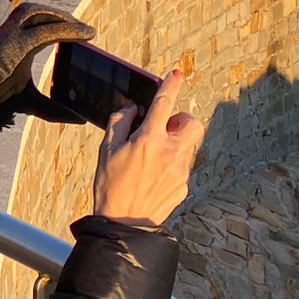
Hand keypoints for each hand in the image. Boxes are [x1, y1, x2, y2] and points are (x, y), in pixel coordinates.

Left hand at [0, 3, 94, 121]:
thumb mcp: (26, 103)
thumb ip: (52, 110)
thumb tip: (80, 120)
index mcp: (14, 51)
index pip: (44, 32)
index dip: (68, 30)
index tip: (89, 34)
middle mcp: (7, 35)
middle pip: (37, 14)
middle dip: (64, 19)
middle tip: (84, 30)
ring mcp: (4, 29)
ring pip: (30, 10)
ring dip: (53, 14)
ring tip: (72, 24)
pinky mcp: (4, 27)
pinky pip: (24, 13)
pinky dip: (42, 15)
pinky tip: (55, 23)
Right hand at [92, 69, 204, 224]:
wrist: (125, 223)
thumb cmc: (111, 185)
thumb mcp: (106, 149)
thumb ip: (120, 122)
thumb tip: (133, 110)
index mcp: (149, 139)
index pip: (164, 103)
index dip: (170, 85)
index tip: (175, 74)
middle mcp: (170, 152)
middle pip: (192, 123)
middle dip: (181, 119)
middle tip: (163, 127)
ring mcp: (180, 170)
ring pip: (188, 144)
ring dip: (175, 142)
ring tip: (153, 155)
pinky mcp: (184, 185)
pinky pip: (183, 165)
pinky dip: (171, 162)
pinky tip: (153, 175)